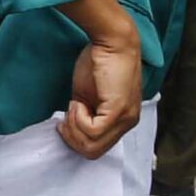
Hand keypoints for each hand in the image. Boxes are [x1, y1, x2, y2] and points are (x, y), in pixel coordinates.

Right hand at [60, 35, 142, 157]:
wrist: (112, 43)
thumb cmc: (98, 63)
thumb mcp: (87, 96)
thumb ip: (85, 114)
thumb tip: (71, 129)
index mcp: (121, 121)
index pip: (96, 148)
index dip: (75, 138)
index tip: (66, 119)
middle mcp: (128, 123)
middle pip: (92, 152)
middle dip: (72, 137)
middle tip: (67, 116)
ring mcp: (125, 118)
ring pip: (91, 145)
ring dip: (74, 127)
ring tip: (74, 106)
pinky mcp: (118, 111)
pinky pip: (91, 130)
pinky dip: (77, 118)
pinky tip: (78, 102)